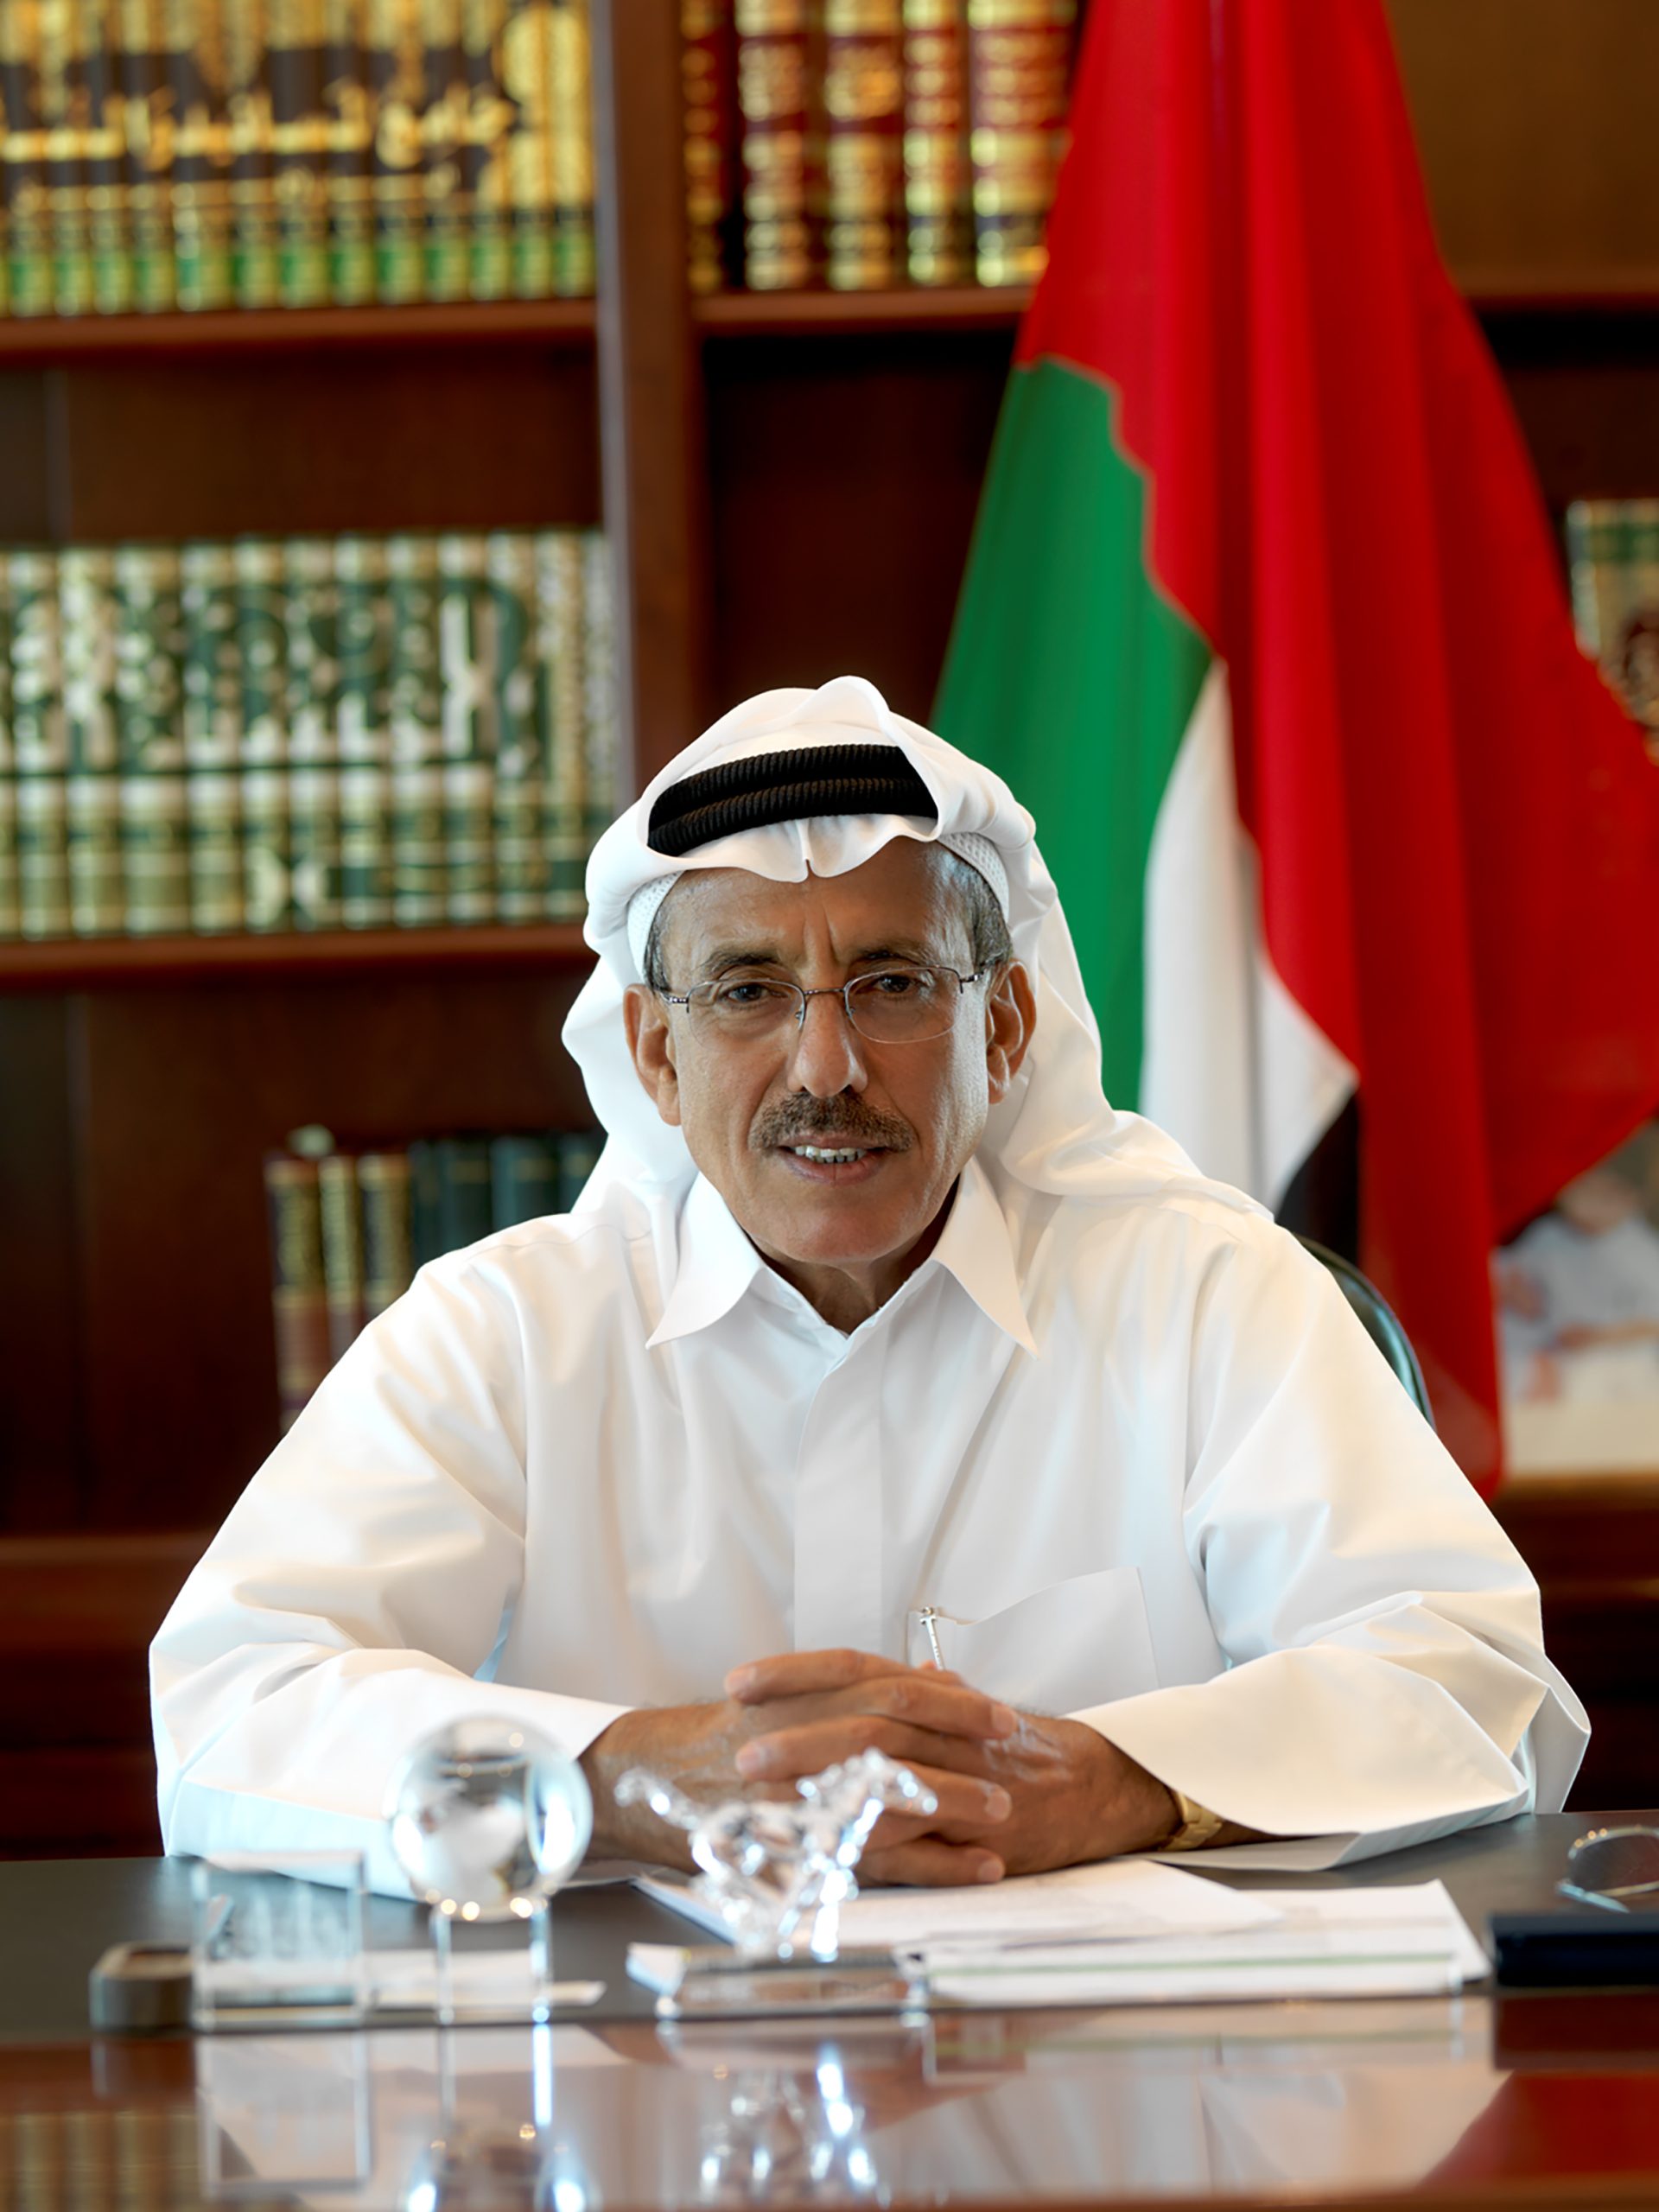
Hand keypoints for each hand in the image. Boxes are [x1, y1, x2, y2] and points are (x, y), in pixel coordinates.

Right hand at [580, 1647, 1021, 1881]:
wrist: (641, 1784)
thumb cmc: (716, 1740)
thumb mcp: (781, 1698)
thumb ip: (853, 1689)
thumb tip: (932, 1676)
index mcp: (800, 1699)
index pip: (884, 1686)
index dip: (945, 1697)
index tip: (992, 1707)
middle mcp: (800, 1738)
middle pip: (895, 1731)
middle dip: (960, 1738)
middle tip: (1012, 1745)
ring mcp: (799, 1794)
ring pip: (890, 1793)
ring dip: (955, 1801)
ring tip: (1006, 1811)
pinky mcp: (799, 1848)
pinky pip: (878, 1858)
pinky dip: (936, 1865)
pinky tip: (978, 1868)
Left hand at [731, 1654, 1178, 1878]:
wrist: (1093, 1785)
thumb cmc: (1017, 1749)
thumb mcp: (962, 1710)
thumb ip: (917, 1698)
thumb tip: (881, 1681)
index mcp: (927, 1695)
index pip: (852, 1669)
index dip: (795, 1674)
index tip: (740, 1682)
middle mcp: (942, 1727)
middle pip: (863, 1719)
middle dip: (798, 1735)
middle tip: (740, 1752)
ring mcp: (959, 1776)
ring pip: (886, 1775)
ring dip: (822, 1789)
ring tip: (766, 1805)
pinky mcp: (975, 1828)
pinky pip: (920, 1836)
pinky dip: (872, 1843)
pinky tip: (827, 1855)